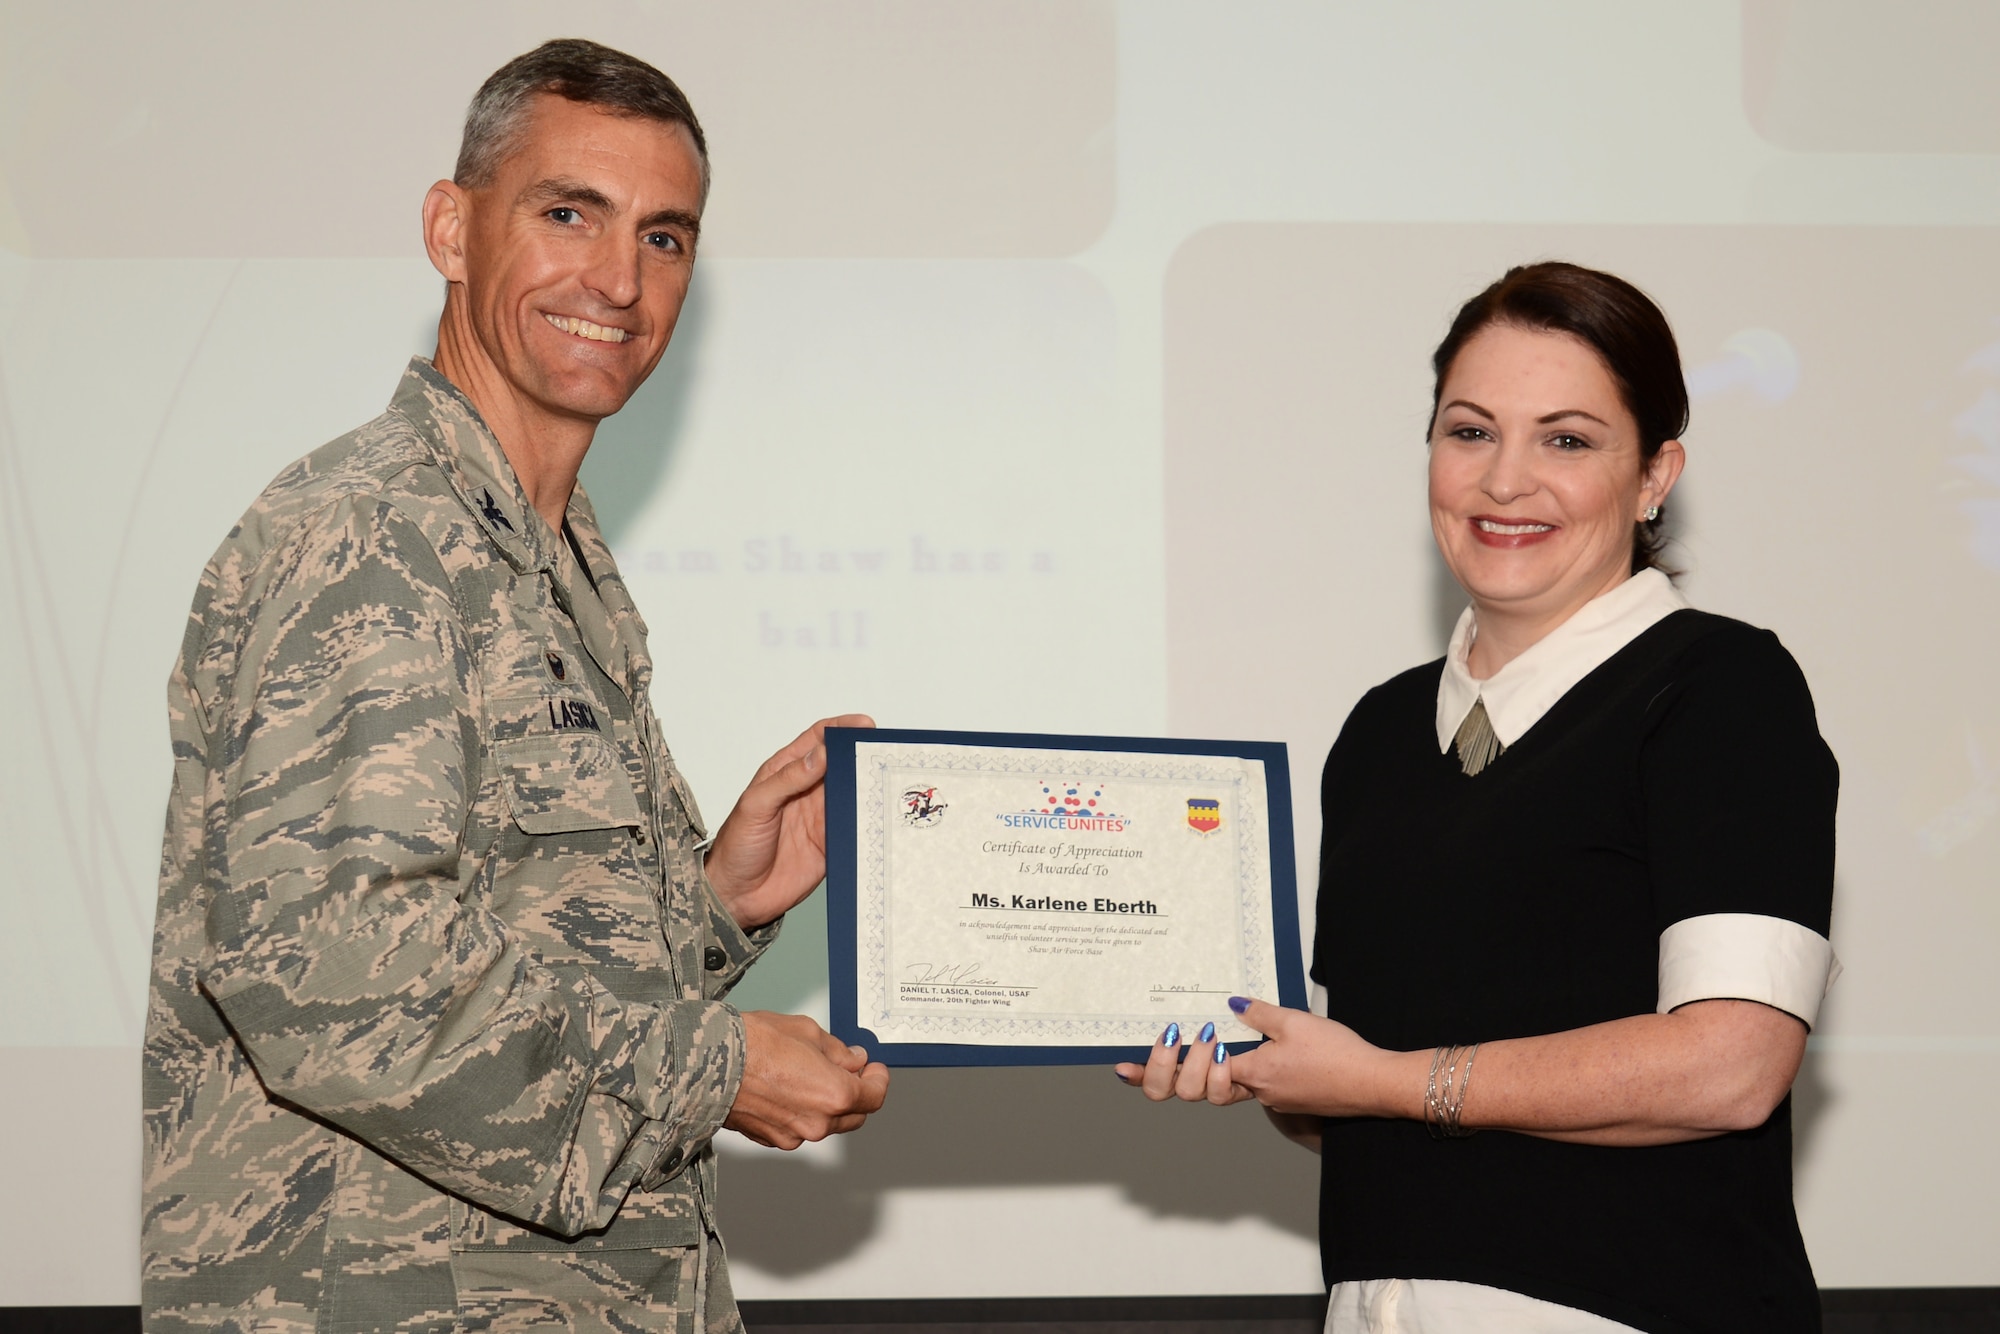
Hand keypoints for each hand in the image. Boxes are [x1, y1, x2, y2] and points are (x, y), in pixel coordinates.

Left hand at [705, 714, 873, 929]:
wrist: (737, 895)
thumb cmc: (736, 846)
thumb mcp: (756, 805)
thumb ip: (788, 779)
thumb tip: (821, 754)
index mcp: (786, 772)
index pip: (818, 740)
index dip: (841, 728)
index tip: (865, 725)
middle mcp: (807, 791)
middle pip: (842, 764)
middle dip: (863, 755)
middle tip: (886, 752)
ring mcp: (821, 817)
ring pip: (853, 793)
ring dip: (870, 787)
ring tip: (891, 781)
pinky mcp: (831, 843)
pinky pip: (855, 826)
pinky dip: (869, 820)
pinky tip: (882, 815)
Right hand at [725, 1011, 890, 1149]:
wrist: (707, 1062)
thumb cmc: (753, 1044)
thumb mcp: (807, 1032)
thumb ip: (838, 1051)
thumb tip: (853, 1059)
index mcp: (834, 1095)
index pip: (874, 1096)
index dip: (878, 1080)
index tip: (874, 1070)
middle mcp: (817, 1123)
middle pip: (854, 1115)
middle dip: (856, 1093)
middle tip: (848, 1070)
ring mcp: (792, 1135)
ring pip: (825, 1124)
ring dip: (827, 1104)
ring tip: (809, 1074)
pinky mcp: (770, 1139)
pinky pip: (798, 1128)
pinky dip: (801, 1112)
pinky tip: (787, 1088)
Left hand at [1114, 998, 1401, 1116]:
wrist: (1374, 1084)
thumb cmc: (1339, 1056)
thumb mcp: (1295, 1022)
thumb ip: (1257, 1014)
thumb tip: (1229, 1004)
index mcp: (1250, 1073)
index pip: (1191, 1075)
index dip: (1156, 1071)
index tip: (1124, 1069)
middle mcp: (1252, 1090)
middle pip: (1194, 1092)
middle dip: (1172, 1069)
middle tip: (1166, 1040)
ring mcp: (1266, 1096)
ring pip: (1215, 1089)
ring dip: (1201, 1067)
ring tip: (1198, 1038)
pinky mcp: (1281, 1094)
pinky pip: (1241, 1083)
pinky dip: (1226, 1067)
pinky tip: (1231, 1046)